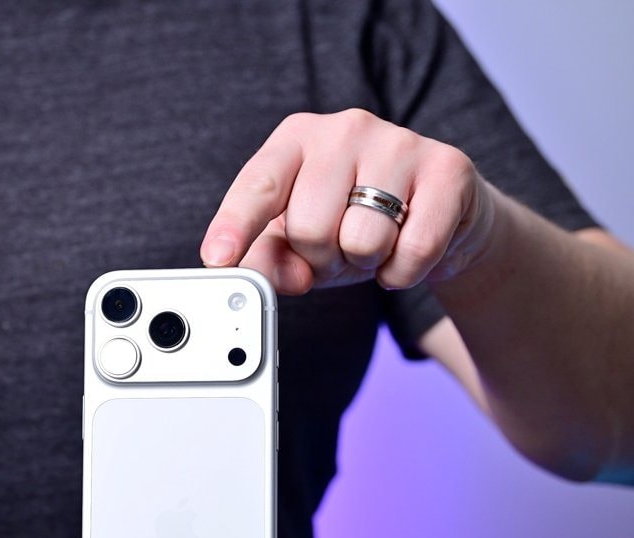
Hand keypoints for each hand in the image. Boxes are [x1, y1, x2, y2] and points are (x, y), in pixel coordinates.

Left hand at [199, 108, 497, 293]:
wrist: (438, 213)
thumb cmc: (352, 221)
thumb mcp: (297, 242)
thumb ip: (270, 260)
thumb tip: (282, 279)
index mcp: (294, 140)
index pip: (258, 185)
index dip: (235, 226)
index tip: (217, 259)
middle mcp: (344, 129)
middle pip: (309, 226)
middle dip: (320, 258)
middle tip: (337, 248)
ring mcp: (399, 142)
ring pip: (361, 240)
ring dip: (365, 263)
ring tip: (373, 242)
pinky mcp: (448, 168)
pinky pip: (414, 249)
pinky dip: (404, 271)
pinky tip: (404, 250)